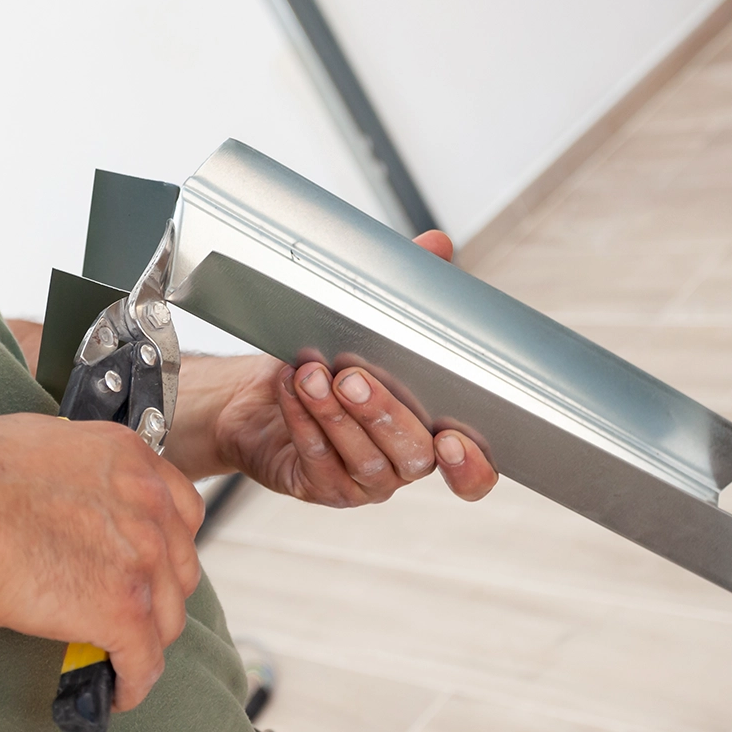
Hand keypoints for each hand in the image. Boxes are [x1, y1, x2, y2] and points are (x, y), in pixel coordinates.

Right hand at [0, 413, 205, 711]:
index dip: (165, 543)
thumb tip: (48, 488)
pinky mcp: (122, 610)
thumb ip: (67, 468)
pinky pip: (144, 662)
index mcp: (127, 458)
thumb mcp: (34, 442)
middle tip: (125, 611)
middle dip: (157, 594)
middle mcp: (148, 503)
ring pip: (167, 618)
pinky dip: (133, 683)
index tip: (144, 564)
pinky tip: (116, 693)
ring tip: (117, 657)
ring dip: (145, 641)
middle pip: (179, 567)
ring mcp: (141, 559)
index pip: (180, 508)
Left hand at [202, 231, 498, 507]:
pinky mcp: (317, 486)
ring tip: (312, 374)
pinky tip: (289, 387)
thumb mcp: (370, 325)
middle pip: (410, 455)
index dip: (471, 466)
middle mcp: (402, 465)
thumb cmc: (329, 361)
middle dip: (382, 413)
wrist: (260, 394)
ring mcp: (361, 482)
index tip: (454, 439)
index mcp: (432, 434)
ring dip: (334, 414)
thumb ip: (411, 292)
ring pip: (360, 458)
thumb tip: (437, 245)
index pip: (471, 472)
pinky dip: (301, 420)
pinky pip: (314, 458)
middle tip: (353, 376)